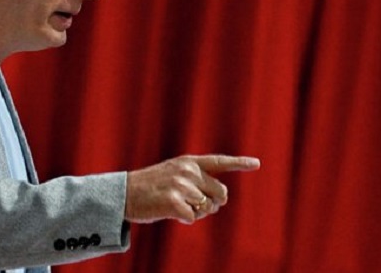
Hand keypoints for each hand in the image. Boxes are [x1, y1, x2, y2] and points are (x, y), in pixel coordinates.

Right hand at [124, 154, 259, 224]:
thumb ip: (196, 181)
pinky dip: (184, 219)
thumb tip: (217, 201)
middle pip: (220, 193)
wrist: (123, 193)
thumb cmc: (150, 187)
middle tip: (193, 204)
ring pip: (207, 208)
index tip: (257, 163)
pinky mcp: (174, 201)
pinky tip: (169, 212)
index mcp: (188, 162)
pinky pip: (193, 218)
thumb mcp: (172, 174)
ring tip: (174, 205)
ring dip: (195, 212)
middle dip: (213, 203)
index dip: (239, 163)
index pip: (219, 161)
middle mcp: (187, 171)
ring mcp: (181, 185)